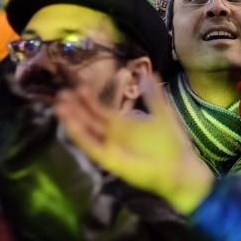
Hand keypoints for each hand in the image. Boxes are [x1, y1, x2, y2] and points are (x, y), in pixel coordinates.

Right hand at [54, 74, 213, 214]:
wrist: (180, 168)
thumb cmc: (173, 144)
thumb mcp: (162, 113)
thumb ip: (153, 95)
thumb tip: (150, 72)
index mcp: (123, 124)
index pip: (99, 110)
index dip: (88, 99)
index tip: (78, 86)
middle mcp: (112, 135)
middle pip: (88, 119)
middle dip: (75, 106)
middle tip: (62, 93)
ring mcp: (109, 147)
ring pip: (85, 131)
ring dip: (72, 119)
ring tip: (60, 105)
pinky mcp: (108, 160)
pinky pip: (90, 146)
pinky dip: (78, 135)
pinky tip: (69, 123)